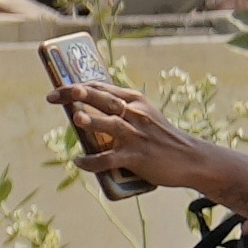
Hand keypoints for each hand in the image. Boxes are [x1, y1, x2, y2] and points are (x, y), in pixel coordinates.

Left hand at [56, 79, 192, 194]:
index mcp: (136, 101)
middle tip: (57, 94)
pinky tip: (79, 161)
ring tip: (76, 119)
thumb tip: (87, 112)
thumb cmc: (162, 137)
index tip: (59, 87)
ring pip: (111, 125)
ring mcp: (136, 136)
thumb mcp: (145, 115)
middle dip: (79, 95)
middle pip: (104, 101)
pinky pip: (111, 159)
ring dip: (93, 121)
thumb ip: (122, 110)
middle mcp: (135, 114)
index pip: (103, 88)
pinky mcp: (138, 157)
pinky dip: (93, 161)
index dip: (79, 86)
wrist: (189, 158)